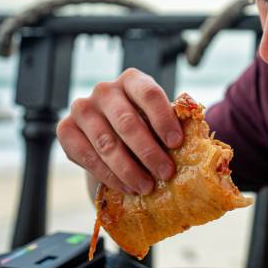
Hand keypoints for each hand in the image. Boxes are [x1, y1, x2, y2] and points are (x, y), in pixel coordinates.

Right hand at [56, 68, 183, 194]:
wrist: (112, 133)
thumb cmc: (145, 125)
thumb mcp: (160, 120)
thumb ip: (175, 126)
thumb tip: (202, 148)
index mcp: (132, 80)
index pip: (149, 94)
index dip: (163, 119)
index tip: (177, 144)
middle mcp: (105, 90)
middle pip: (127, 121)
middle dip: (149, 151)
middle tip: (166, 173)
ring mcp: (82, 108)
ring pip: (107, 143)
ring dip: (129, 169)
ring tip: (147, 187)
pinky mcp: (66, 130)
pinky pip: (86, 156)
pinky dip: (108, 175)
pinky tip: (126, 187)